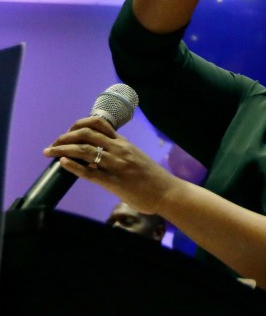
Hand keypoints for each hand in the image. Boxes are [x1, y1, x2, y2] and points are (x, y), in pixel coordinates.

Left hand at [43, 116, 178, 214]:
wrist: (167, 192)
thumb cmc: (152, 178)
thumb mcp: (135, 158)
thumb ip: (119, 154)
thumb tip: (96, 157)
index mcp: (124, 143)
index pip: (98, 123)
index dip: (78, 124)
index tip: (68, 132)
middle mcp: (119, 150)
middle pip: (86, 133)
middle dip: (64, 137)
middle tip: (54, 144)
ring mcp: (116, 165)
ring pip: (84, 150)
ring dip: (62, 149)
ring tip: (50, 152)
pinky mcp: (114, 182)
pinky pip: (89, 172)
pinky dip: (72, 166)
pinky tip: (62, 164)